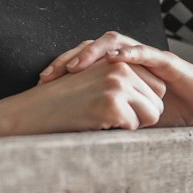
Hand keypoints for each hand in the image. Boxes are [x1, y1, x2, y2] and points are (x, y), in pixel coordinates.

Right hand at [0, 55, 165, 138]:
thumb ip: (122, 80)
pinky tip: (96, 124)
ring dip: (133, 124)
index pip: (157, 85)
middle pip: (158, 100)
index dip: (143, 103)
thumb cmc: (63, 102)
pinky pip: (135, 127)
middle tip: (112, 117)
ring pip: (152, 114)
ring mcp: (117, 85)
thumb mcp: (95, 80)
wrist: (34, 112)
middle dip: (143, 115)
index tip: (120, 108)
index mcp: (117, 60)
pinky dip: (119, 132)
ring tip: (104, 120)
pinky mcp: (111, 104)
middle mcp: (120, 67)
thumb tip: (158, 97)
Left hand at [38, 31, 192, 126]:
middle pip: (94, 46)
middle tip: (49, 73)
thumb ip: (109, 119)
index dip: (63, 67)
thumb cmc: (169, 112)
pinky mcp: (166, 62)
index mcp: (119, 69)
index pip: (86, 59)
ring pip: (116, 42)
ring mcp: (147, 56)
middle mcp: (130, 57)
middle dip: (69, 57)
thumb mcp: (131, 117)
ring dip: (93, 52)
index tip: (42, 82)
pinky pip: (146, 52)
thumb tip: (76, 138)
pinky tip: (115, 57)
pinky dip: (129, 53)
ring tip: (76, 65)